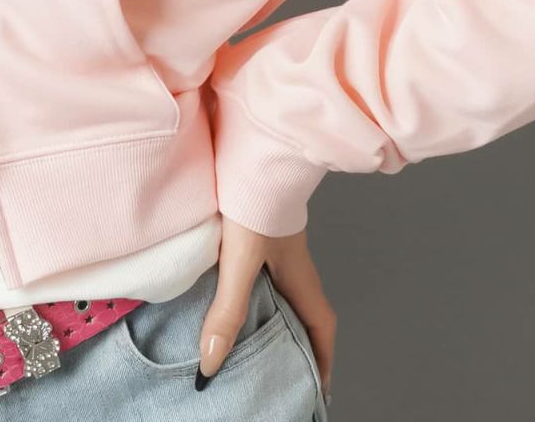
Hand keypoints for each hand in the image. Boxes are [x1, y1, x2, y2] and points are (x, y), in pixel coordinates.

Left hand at [196, 215, 335, 398]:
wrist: (256, 145)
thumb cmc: (257, 197)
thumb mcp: (240, 261)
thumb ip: (228, 310)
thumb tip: (212, 363)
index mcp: (300, 276)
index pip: (322, 326)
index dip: (322, 359)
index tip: (318, 388)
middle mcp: (294, 263)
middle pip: (303, 312)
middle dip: (298, 344)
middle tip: (283, 372)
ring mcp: (277, 245)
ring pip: (282, 290)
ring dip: (274, 316)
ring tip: (252, 340)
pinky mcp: (257, 229)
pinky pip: (261, 271)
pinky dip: (252, 291)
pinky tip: (227, 293)